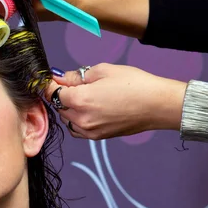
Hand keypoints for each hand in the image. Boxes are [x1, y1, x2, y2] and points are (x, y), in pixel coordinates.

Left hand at [44, 64, 187, 139]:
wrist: (158, 105)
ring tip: (82, 96)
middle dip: (59, 95)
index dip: (49, 84)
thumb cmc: (135, 84)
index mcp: (80, 100)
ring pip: (67, 119)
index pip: (52, 93)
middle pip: (58, 106)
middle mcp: (81, 119)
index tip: (50, 78)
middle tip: (70, 83)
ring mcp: (89, 131)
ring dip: (68, 108)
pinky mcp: (98, 137)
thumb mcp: (103, 71)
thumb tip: (62, 78)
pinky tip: (87, 109)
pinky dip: (76, 120)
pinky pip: (77, 129)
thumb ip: (78, 76)